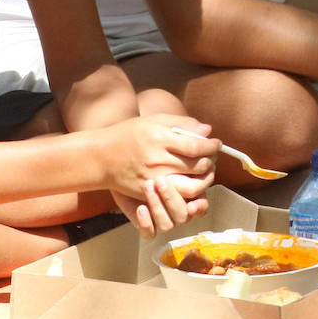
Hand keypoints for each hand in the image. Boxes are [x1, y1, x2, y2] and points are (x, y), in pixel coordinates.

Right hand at [100, 114, 217, 200]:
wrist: (100, 156)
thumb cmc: (129, 134)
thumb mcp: (154, 120)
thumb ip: (182, 123)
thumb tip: (207, 130)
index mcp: (159, 139)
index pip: (197, 146)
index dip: (212, 146)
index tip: (217, 144)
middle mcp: (157, 160)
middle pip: (198, 166)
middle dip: (212, 161)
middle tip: (213, 156)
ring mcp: (153, 179)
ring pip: (192, 187)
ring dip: (206, 179)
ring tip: (206, 170)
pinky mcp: (148, 193)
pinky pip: (177, 197)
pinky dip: (190, 191)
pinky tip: (192, 181)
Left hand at [112, 175, 212, 239]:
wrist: (128, 171)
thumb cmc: (153, 165)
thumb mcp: (171, 164)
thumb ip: (185, 169)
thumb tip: (200, 168)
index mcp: (190, 198)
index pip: (201, 208)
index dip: (199, 208)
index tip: (191, 205)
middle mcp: (178, 212)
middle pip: (183, 217)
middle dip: (171, 198)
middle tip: (160, 180)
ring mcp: (163, 221)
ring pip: (167, 226)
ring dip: (157, 207)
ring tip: (147, 187)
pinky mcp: (147, 227)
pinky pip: (150, 234)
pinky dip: (146, 223)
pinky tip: (141, 208)